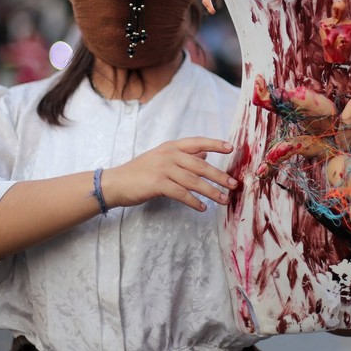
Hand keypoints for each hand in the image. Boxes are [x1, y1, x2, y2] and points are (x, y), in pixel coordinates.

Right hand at [103, 137, 237, 211]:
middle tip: (234, 184)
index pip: (197, 142)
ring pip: (193, 181)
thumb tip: (205, 155)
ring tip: (224, 200)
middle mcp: (168, 154)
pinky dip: (194, 201)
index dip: (214, 144)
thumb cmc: (140, 171)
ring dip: (211, 192)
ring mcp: (163, 169)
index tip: (231, 148)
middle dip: (219, 176)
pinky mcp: (158, 184)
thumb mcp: (162, 158)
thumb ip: (183, 156)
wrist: (116, 182)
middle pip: (200, 165)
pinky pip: (181, 194)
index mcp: (171, 146)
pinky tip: (203, 208)